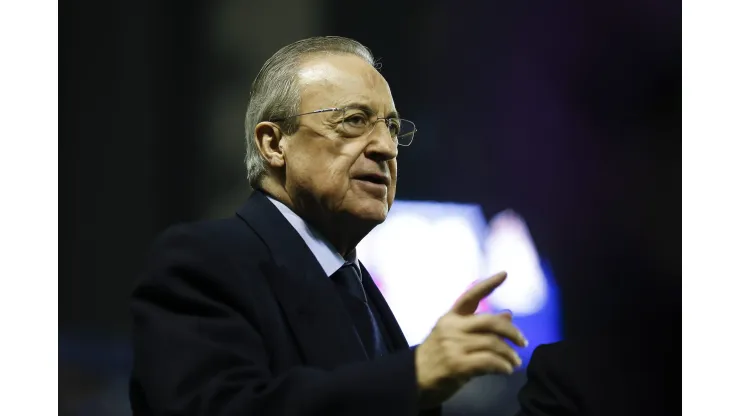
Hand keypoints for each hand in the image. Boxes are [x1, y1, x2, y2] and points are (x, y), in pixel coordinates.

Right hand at [414, 272, 527, 408]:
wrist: (412, 379)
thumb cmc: (436, 357)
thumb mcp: (454, 337)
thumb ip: (479, 327)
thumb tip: (509, 314)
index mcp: (450, 317)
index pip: (470, 296)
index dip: (488, 285)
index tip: (505, 274)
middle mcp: (452, 327)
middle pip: (490, 322)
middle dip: (512, 332)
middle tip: (523, 342)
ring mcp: (454, 345)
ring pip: (493, 343)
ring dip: (509, 354)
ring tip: (515, 362)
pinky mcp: (457, 364)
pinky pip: (489, 361)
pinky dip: (502, 366)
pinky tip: (506, 370)